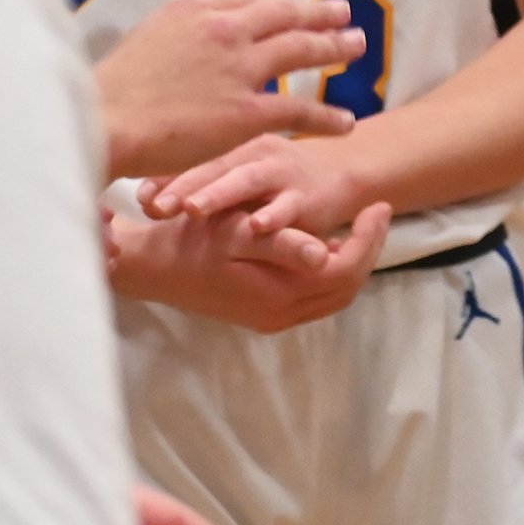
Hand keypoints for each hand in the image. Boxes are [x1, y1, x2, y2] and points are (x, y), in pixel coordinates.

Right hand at [93, 0, 363, 180]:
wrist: (100, 123)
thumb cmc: (110, 91)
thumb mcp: (146, 38)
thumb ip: (182, 33)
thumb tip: (202, 37)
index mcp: (194, 8)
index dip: (281, 4)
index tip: (297, 7)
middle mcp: (223, 30)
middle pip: (285, 15)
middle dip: (319, 15)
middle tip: (344, 15)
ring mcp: (237, 69)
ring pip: (301, 51)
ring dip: (334, 49)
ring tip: (357, 48)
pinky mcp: (245, 111)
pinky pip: (298, 109)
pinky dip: (327, 116)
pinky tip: (345, 122)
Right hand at [105, 202, 390, 332]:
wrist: (145, 267)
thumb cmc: (187, 241)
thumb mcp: (231, 232)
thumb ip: (279, 243)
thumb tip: (325, 254)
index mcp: (276, 295)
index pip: (344, 272)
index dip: (369, 240)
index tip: (378, 206)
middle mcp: (279, 314)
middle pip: (345, 288)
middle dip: (369, 250)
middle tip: (377, 212)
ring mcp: (270, 318)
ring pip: (332, 296)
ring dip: (352, 262)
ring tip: (360, 225)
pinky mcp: (261, 314)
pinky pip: (312, 298)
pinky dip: (329, 273)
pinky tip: (327, 244)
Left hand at [143, 132, 369, 243]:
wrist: (347, 170)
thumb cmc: (282, 173)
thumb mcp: (242, 168)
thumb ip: (204, 180)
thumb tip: (144, 196)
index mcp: (235, 149)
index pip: (194, 161)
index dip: (165, 178)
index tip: (135, 196)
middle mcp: (256, 156)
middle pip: (214, 169)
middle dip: (183, 187)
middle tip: (154, 206)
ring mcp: (283, 174)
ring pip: (247, 182)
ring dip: (220, 194)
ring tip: (194, 210)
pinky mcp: (309, 196)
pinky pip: (290, 206)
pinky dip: (276, 216)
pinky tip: (259, 227)